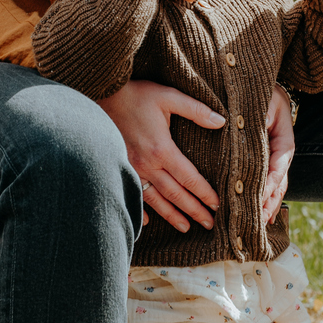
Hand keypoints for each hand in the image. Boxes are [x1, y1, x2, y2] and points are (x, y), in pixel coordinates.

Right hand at [98, 80, 223, 231]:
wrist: (101, 95)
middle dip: (194, 210)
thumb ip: (196, 110)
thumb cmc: (136, 95)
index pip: (189, 178)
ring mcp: (131, 169)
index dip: (205, 193)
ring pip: (156, 200)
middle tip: (210, 224)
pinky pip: (132, 194)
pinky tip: (149, 222)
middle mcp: (147, 164)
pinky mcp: (120, 168)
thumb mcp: (168, 97)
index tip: (217, 204)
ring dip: (172, 215)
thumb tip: (221, 121)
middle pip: (175, 194)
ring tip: (187, 227)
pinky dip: (141, 211)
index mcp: (161, 148)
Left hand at [262, 85, 294, 222]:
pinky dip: (262, 198)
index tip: (259, 199)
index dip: (269, 185)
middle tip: (258, 221)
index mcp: (284, 143)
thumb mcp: (266, 101)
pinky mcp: (263, 163)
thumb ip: (261, 115)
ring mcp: (273, 161)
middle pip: (278, 184)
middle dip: (269, 203)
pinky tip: (259, 215)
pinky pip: (264, 183)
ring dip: (267, 205)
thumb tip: (255, 127)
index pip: (278, 168)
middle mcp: (280, 156)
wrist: (263, 88)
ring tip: (259, 225)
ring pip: (273, 188)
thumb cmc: (263, 93)